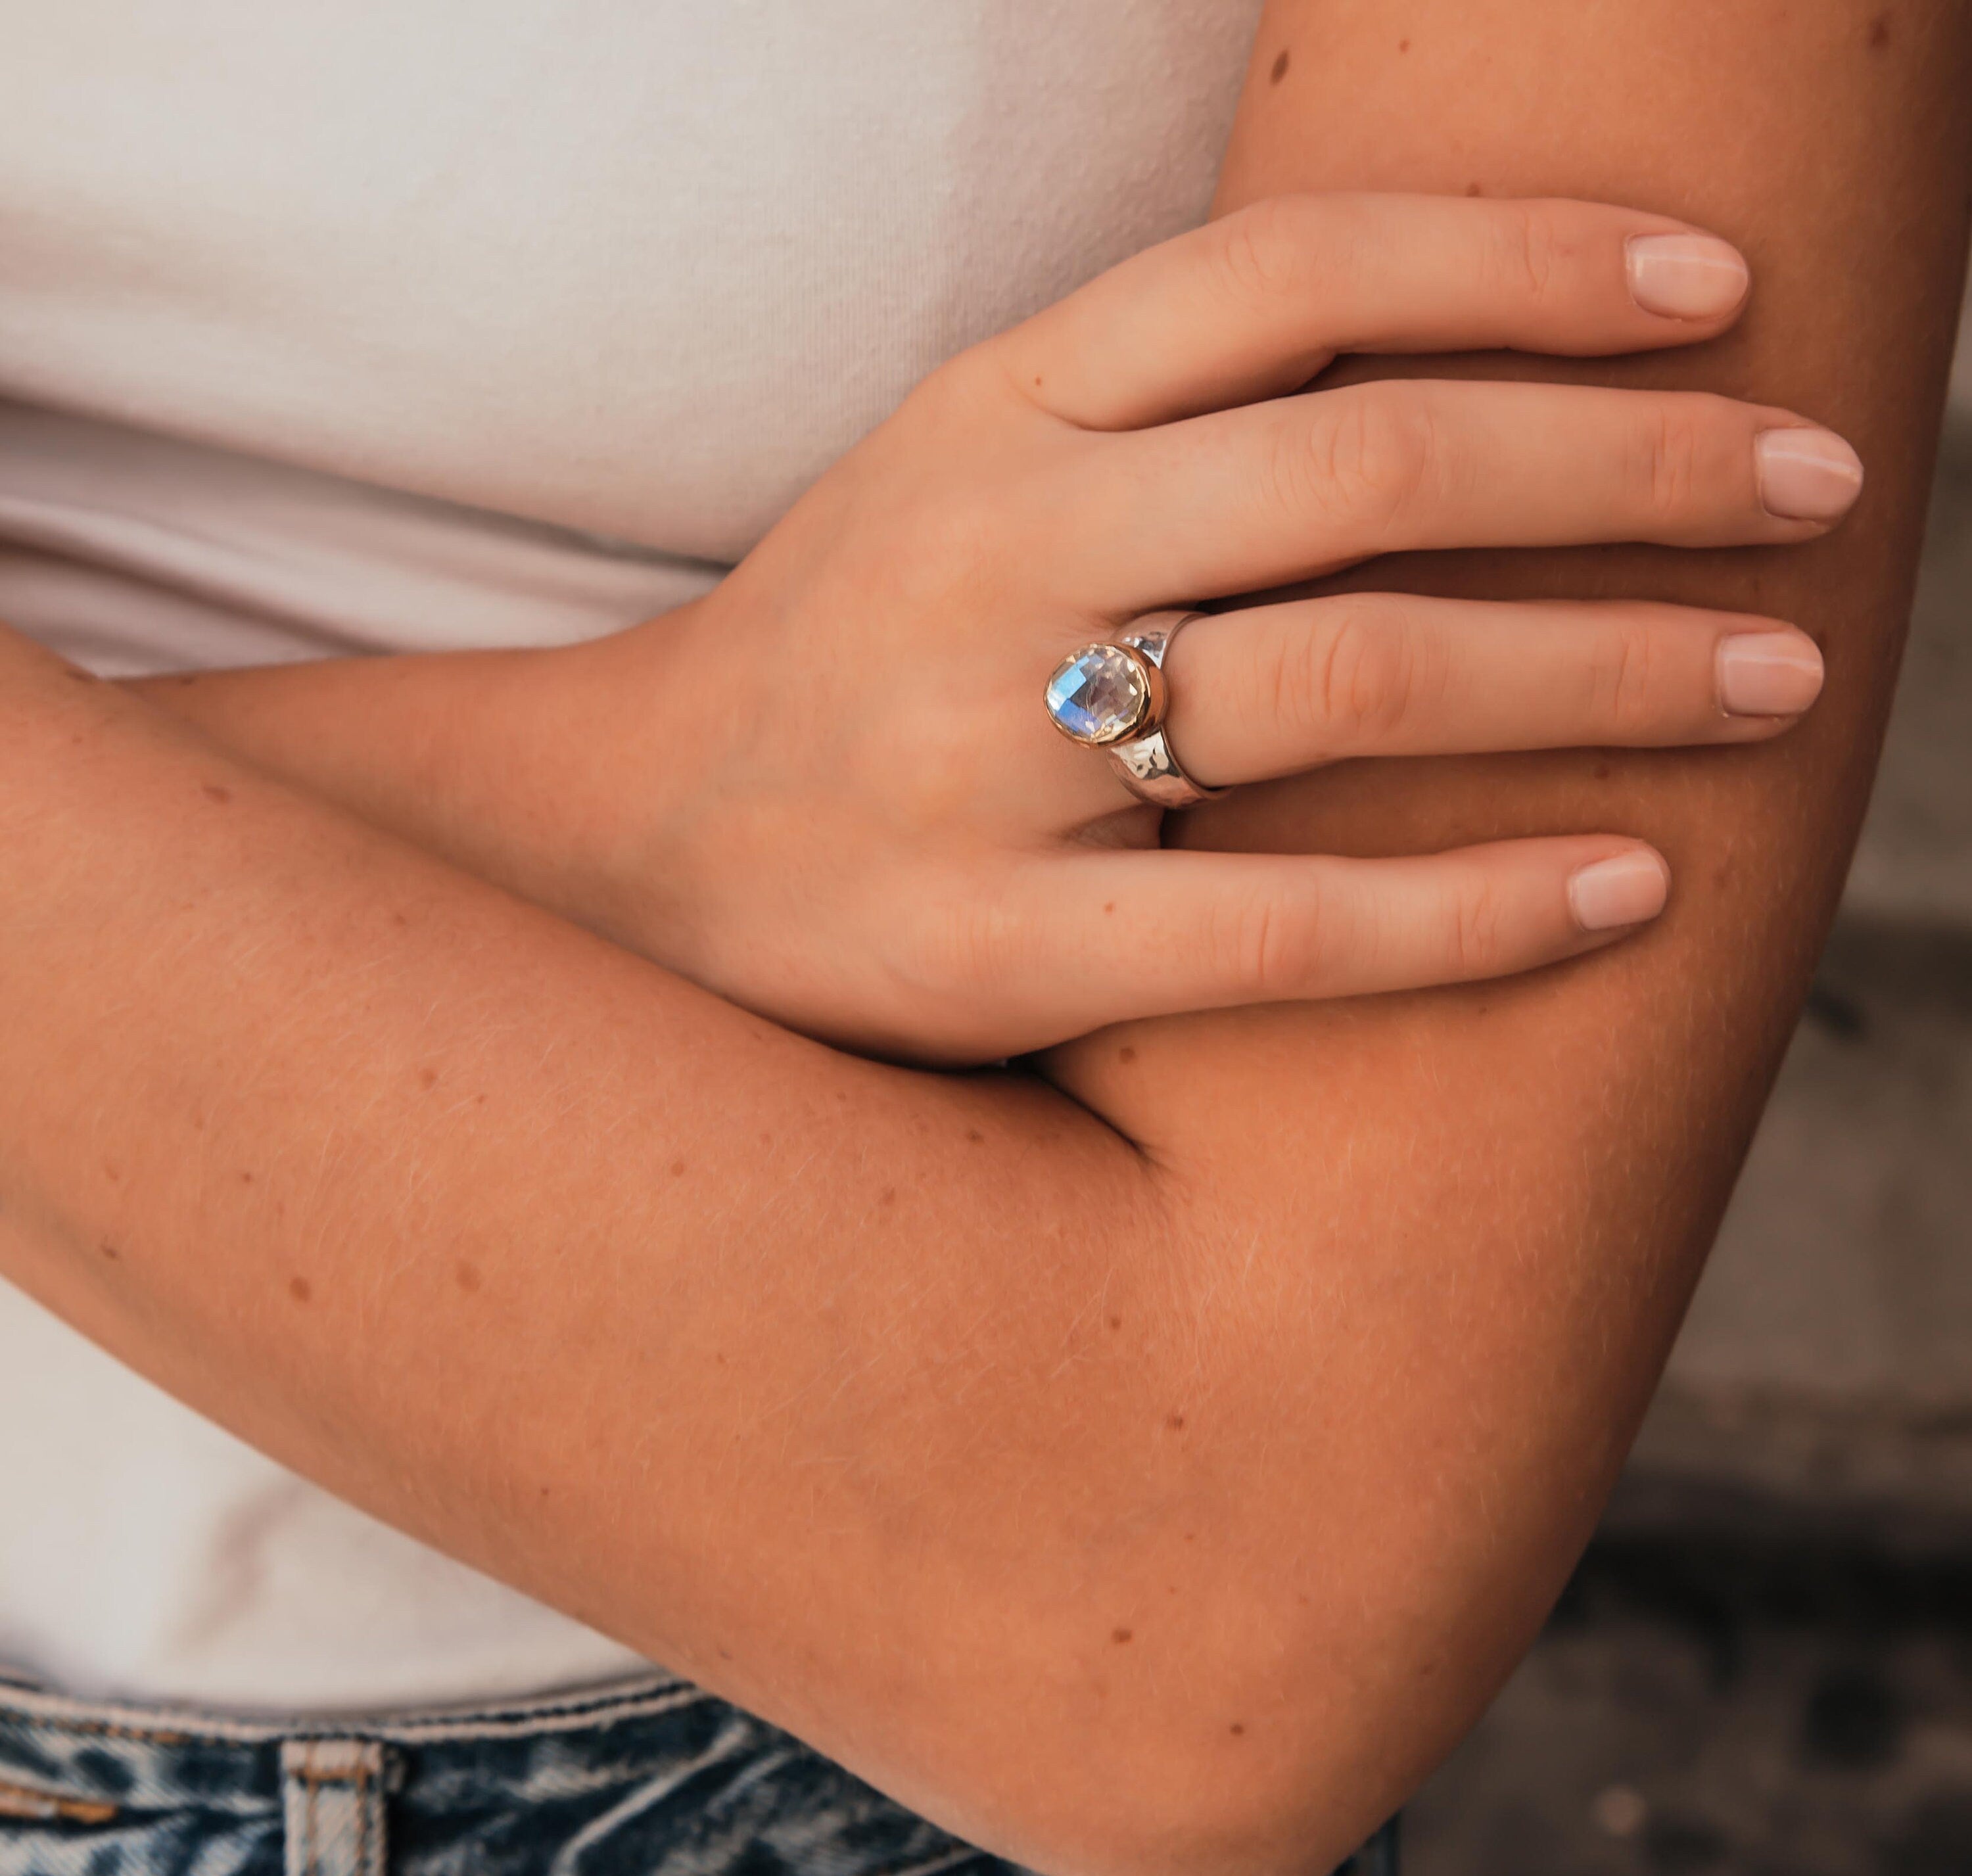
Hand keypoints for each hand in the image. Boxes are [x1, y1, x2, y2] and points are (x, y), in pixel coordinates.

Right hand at [583, 194, 1856, 1062]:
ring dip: (1598, 668)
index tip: (1723, 296)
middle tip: (1817, 491)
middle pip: (1370, 465)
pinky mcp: (987, 951)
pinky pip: (1275, 925)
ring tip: (1770, 679)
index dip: (1533, 259)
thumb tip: (1451, 381)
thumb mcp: (967, 469)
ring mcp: (980, 758)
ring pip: (1348, 680)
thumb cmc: (846, 652)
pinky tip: (1625, 890)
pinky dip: (1473, 907)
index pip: (1299, 274)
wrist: (625, 841)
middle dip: (1632, 467)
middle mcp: (988, 552)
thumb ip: (1162, 416)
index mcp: (992, 408)